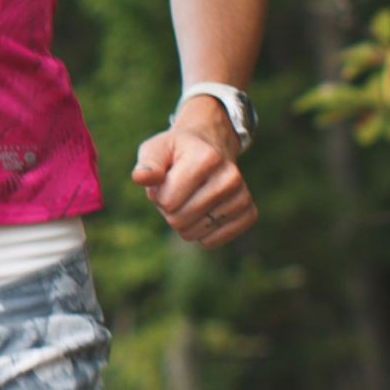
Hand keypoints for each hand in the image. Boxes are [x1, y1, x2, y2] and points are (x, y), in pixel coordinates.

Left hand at [131, 112, 256, 248]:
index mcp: (207, 158)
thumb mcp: (156, 149)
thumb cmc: (176, 151)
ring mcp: (242, 196)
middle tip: (176, 189)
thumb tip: (140, 178)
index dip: (157, 194)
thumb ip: (147, 164)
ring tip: (189, 197)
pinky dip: (200, 232)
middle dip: (168, 209)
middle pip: (179, 219)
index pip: (168, 201)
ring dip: (183, 220)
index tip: (165, 180)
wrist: (210, 147)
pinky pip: (211, 241)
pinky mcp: (249, 214)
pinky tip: (203, 211)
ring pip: (194, 233)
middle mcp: (230, 177)